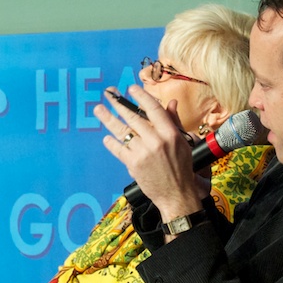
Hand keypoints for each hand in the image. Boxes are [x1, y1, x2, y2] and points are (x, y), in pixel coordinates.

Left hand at [94, 86, 203, 219]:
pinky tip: (106, 137)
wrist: (177, 194)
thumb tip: (171, 103)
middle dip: (119, 104)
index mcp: (170, 133)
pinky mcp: (133, 164)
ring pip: (123, 132)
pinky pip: (118, 149)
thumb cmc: (182, 168)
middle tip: (109, 93)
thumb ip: (174, 122)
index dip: (140, 97)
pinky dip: (111, 143)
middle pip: (133, 117)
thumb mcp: (184, 143)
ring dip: (108, 119)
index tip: (131, 88)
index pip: (153, 109)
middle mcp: (156, 140)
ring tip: (99, 110)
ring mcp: (143, 152)